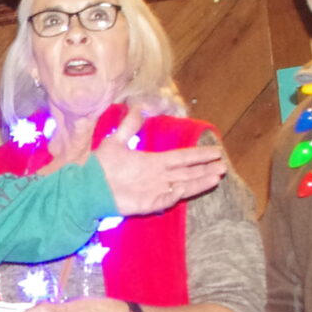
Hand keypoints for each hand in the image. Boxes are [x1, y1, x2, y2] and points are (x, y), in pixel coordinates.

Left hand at [94, 135, 226, 216]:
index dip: (199, 155)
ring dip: (199, 181)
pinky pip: (166, 199)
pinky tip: (186, 188)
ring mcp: (154, 191)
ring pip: (183, 185)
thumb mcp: (116, 141)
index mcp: (154, 162)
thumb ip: (129, 126)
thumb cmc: (101, 167)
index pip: (182, 157)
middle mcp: (158, 177)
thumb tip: (137, 107)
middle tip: (224, 166)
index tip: (216, 151)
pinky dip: (176, 194)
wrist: (87, 186)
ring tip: (217, 176)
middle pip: (188, 172)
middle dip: (206, 169)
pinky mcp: (147, 204)